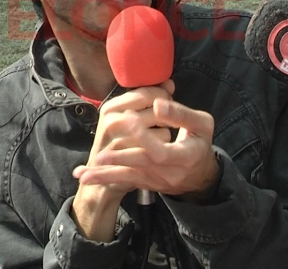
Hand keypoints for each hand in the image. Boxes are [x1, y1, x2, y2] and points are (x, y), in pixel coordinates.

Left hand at [74, 80, 218, 197]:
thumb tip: (157, 104)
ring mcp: (156, 180)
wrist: (200, 174)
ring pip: (130, 176)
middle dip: (120, 159)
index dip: (146, 137)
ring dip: (106, 175)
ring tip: (85, 175)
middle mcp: (170, 172)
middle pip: (143, 165)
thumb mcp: (201, 124)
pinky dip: (104, 179)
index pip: (164, 150)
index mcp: (186, 156)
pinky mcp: (146, 182)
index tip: (130, 120)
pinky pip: (124, 181)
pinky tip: (85, 177)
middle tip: (100, 155)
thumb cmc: (199, 141)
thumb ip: (181, 114)